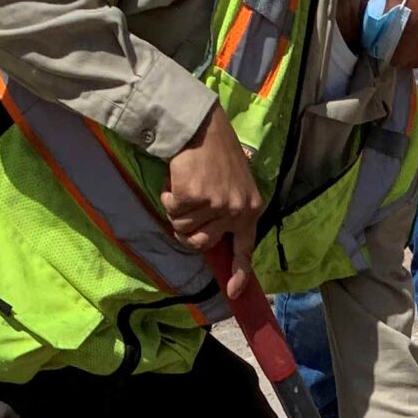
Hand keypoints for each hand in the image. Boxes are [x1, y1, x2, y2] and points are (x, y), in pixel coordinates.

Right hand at [162, 107, 259, 298]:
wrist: (200, 125)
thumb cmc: (215, 152)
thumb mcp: (235, 183)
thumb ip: (229, 209)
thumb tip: (212, 239)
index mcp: (250, 208)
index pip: (245, 248)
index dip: (239, 273)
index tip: (232, 292)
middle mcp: (236, 210)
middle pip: (202, 243)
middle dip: (187, 230)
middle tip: (184, 208)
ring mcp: (216, 204)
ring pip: (184, 228)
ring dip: (176, 211)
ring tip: (183, 187)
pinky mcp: (194, 197)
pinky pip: (172, 211)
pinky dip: (168, 197)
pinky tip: (175, 179)